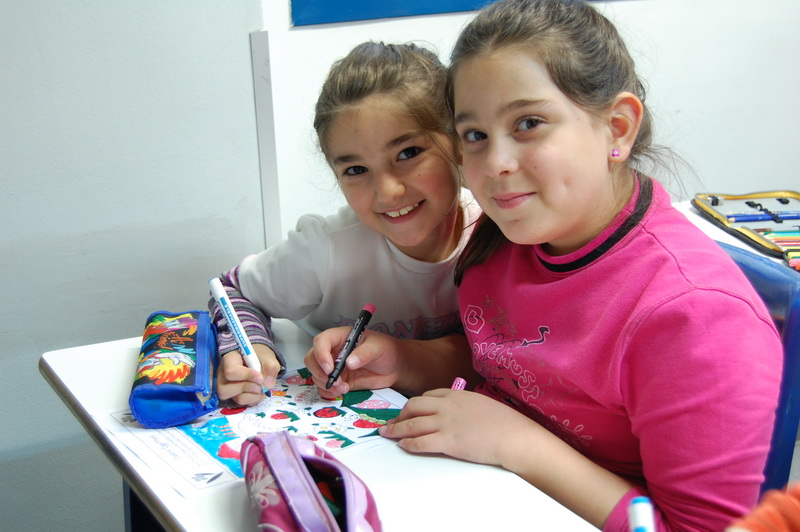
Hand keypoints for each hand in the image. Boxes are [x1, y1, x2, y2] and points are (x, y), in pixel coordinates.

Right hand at [216, 344, 280, 405]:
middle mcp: (223, 375)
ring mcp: (227, 388)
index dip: (246, 376)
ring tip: (261, 388)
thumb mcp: (268, 357)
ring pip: (235, 399)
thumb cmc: (260, 357)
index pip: (231, 372)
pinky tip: (259, 392)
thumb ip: (270, 368)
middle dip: (246, 388)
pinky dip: (254, 399)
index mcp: (229, 360)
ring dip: (253, 395)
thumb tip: (267, 384)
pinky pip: (242, 404)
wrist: (261, 361)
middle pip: (224, 390)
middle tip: (260, 384)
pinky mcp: (234, 396)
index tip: (260, 378)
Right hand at [304, 327, 401, 398]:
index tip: (330, 369)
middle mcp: (333, 351)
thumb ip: (364, 353)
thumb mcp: (378, 347)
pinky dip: (328, 392)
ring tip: (344, 388)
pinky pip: (324, 387)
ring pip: (316, 375)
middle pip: (312, 359)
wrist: (394, 367)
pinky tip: (340, 392)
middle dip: (319, 373)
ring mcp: (334, 367)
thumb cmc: (386, 350)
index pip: (321, 341)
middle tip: (336, 381)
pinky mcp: (338, 381)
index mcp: (340, 337)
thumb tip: (349, 363)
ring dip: (326, 384)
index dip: (321, 354)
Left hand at [379, 388, 540, 466]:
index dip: (415, 405)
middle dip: (400, 414)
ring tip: (387, 434)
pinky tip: (403, 445)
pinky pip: (420, 442)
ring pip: (412, 424)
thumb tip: (460, 413)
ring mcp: (445, 423)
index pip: (428, 395)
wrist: (512, 436)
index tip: (409, 411)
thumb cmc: (504, 422)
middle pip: (414, 406)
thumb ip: (466, 406)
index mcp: (456, 395)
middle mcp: (446, 406)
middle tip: (392, 422)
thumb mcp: (481, 404)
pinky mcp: (446, 442)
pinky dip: (408, 443)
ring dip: (396, 429)